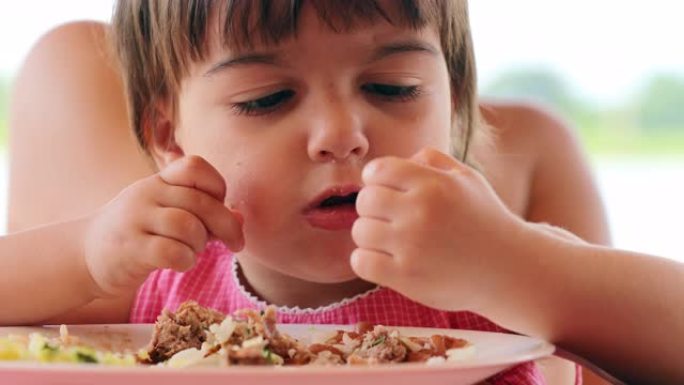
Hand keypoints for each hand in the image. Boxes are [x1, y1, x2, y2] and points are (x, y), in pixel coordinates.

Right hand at [82, 156, 243, 296]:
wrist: (85, 255)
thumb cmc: (138, 233)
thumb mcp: (166, 213)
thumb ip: (202, 212)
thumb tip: (241, 218)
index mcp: (158, 181)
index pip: (195, 166)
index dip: (217, 186)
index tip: (220, 205)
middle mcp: (146, 194)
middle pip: (201, 202)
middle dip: (226, 225)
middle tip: (234, 243)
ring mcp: (135, 220)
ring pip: (189, 227)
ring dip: (201, 243)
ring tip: (192, 251)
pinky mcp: (131, 249)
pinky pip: (173, 251)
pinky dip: (186, 260)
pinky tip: (180, 262)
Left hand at [350, 148, 525, 310]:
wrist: (508, 269)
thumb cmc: (483, 219)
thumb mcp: (466, 178)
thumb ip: (430, 160)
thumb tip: (389, 166)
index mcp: (433, 184)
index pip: (377, 171)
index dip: (376, 180)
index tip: (388, 191)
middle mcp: (420, 212)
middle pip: (364, 201)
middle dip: (373, 208)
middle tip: (390, 218)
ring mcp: (412, 246)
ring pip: (360, 231)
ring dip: (370, 235)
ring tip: (390, 240)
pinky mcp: (406, 278)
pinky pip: (361, 262)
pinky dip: (367, 261)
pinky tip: (385, 260)